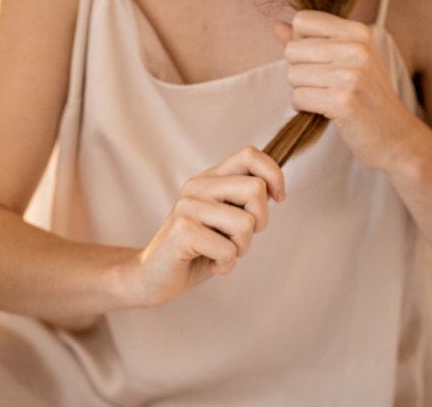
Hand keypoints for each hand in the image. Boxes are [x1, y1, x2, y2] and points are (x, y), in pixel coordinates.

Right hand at [133, 146, 284, 307]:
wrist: (152, 276)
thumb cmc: (196, 250)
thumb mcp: (223, 219)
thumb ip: (243, 201)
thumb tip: (275, 189)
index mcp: (210, 178)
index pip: (249, 155)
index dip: (273, 174)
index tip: (278, 198)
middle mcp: (198, 186)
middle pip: (255, 188)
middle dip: (260, 221)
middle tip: (237, 238)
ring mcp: (188, 206)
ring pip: (245, 223)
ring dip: (240, 249)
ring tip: (219, 253)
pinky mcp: (182, 230)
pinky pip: (228, 250)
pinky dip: (226, 265)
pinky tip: (209, 265)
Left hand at [274, 10, 414, 171]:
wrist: (396, 136)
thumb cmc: (366, 94)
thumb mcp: (345, 58)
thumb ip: (309, 40)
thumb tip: (276, 26)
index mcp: (357, 31)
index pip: (302, 20)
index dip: (301, 41)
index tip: (321, 59)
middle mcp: (356, 48)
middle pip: (292, 49)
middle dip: (300, 70)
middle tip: (325, 83)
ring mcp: (351, 75)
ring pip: (292, 75)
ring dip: (303, 90)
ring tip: (327, 96)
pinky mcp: (343, 101)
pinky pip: (298, 97)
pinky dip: (304, 107)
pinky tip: (325, 109)